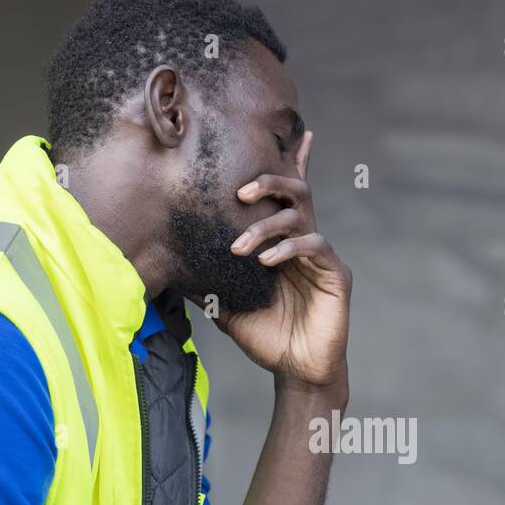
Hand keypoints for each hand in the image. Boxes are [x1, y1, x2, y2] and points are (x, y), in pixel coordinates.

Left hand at [222, 131, 350, 390]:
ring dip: (267, 225)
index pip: (287, 197)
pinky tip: (267, 262)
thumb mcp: (226, 305)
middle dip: (269, 182)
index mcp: (284, 243)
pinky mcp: (336, 275)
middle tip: (240, 194)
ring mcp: (322, 257)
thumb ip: (206, 281)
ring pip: (301, 216)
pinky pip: (315, 246)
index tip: (298, 131)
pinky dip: (288, 248)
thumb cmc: (266, 338)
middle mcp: (305, 242)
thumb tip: (169, 268)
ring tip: (240, 247)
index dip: (294, 161)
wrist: (295, 372)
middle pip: (297, 190)